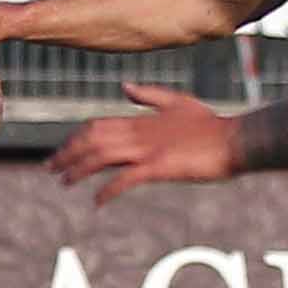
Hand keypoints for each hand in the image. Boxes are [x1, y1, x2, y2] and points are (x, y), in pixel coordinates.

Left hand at [46, 82, 238, 202]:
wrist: (236, 140)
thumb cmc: (211, 125)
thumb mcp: (178, 102)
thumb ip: (149, 95)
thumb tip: (125, 86)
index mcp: (141, 120)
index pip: (97, 126)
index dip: (76, 138)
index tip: (62, 151)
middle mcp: (139, 132)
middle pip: (92, 140)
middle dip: (68, 154)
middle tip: (51, 168)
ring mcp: (149, 149)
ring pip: (102, 157)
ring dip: (79, 170)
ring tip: (64, 182)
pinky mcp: (160, 166)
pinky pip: (126, 179)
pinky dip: (109, 189)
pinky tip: (97, 200)